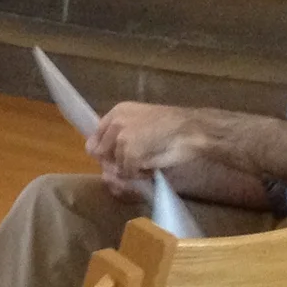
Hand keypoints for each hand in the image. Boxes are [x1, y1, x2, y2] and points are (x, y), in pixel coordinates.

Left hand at [87, 102, 203, 184]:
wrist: (192, 129)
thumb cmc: (173, 127)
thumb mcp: (142, 124)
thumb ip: (122, 136)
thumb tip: (103, 158)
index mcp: (117, 112)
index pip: (94, 138)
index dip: (103, 152)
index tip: (114, 161)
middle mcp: (115, 122)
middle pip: (100, 153)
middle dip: (114, 163)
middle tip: (134, 166)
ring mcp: (122, 137)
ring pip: (114, 165)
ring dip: (129, 170)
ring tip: (148, 164)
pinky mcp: (130, 152)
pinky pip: (128, 173)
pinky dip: (139, 175)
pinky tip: (152, 167)